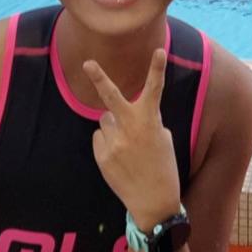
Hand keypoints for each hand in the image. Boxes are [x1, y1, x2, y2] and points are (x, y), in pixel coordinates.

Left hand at [83, 49, 181, 231]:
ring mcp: (113, 142)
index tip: (159, 50)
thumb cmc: (163, 167)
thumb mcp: (163, 139)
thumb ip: (146, 121)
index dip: (157, 69)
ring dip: (112, 126)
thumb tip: (127, 114)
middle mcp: (129, 128)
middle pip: (111, 96)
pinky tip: (119, 158)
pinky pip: (100, 139)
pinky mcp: (102, 156)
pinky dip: (107, 143)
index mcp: (150, 121)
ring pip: (105, 121)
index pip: (155, 89)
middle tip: (88, 63)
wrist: (154, 201)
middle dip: (99, 77)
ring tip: (126, 147)